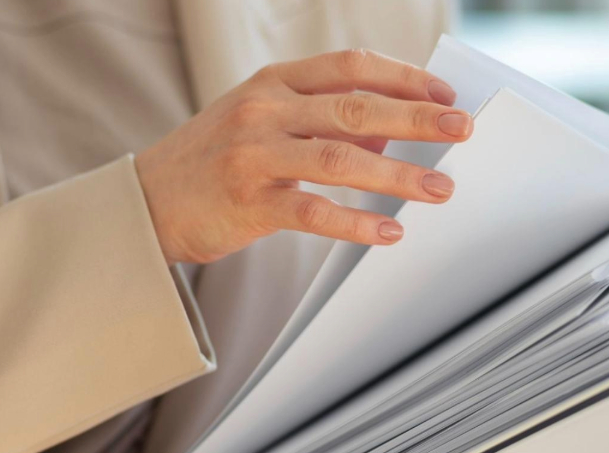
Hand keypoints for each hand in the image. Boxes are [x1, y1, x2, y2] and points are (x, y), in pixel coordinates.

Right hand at [135, 49, 472, 264]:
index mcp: (273, 82)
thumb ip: (322, 120)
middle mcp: (265, 109)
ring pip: (342, 158)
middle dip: (418, 118)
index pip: (350, 67)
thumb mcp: (263, 121)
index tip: (444, 94)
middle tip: (461, 130)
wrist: (147, 201)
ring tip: (439, 188)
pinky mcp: (249, 202)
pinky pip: (314, 212)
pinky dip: (357, 222)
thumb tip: (390, 128)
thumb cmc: (212, 159)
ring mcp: (255, 154)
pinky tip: (388, 231)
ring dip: (398, 173)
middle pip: (356, 107)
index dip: (403, 78)